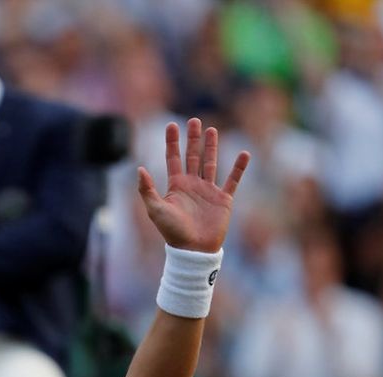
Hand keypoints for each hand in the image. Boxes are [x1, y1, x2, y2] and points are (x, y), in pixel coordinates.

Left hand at [137, 118, 249, 252]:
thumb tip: (139, 169)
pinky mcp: (223, 199)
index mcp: (176, 186)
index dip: (172, 142)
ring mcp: (208, 191)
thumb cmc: (172, 232)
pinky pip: (233, 180)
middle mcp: (192, 185)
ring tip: (212, 130)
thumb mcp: (155, 210)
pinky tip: (244, 153)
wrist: (193, 250)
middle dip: (193, 139)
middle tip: (194, 121)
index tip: (172, 125)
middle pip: (193, 156)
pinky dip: (239, 167)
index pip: (173, 158)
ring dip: (212, 147)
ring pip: (211, 163)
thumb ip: (147, 190)